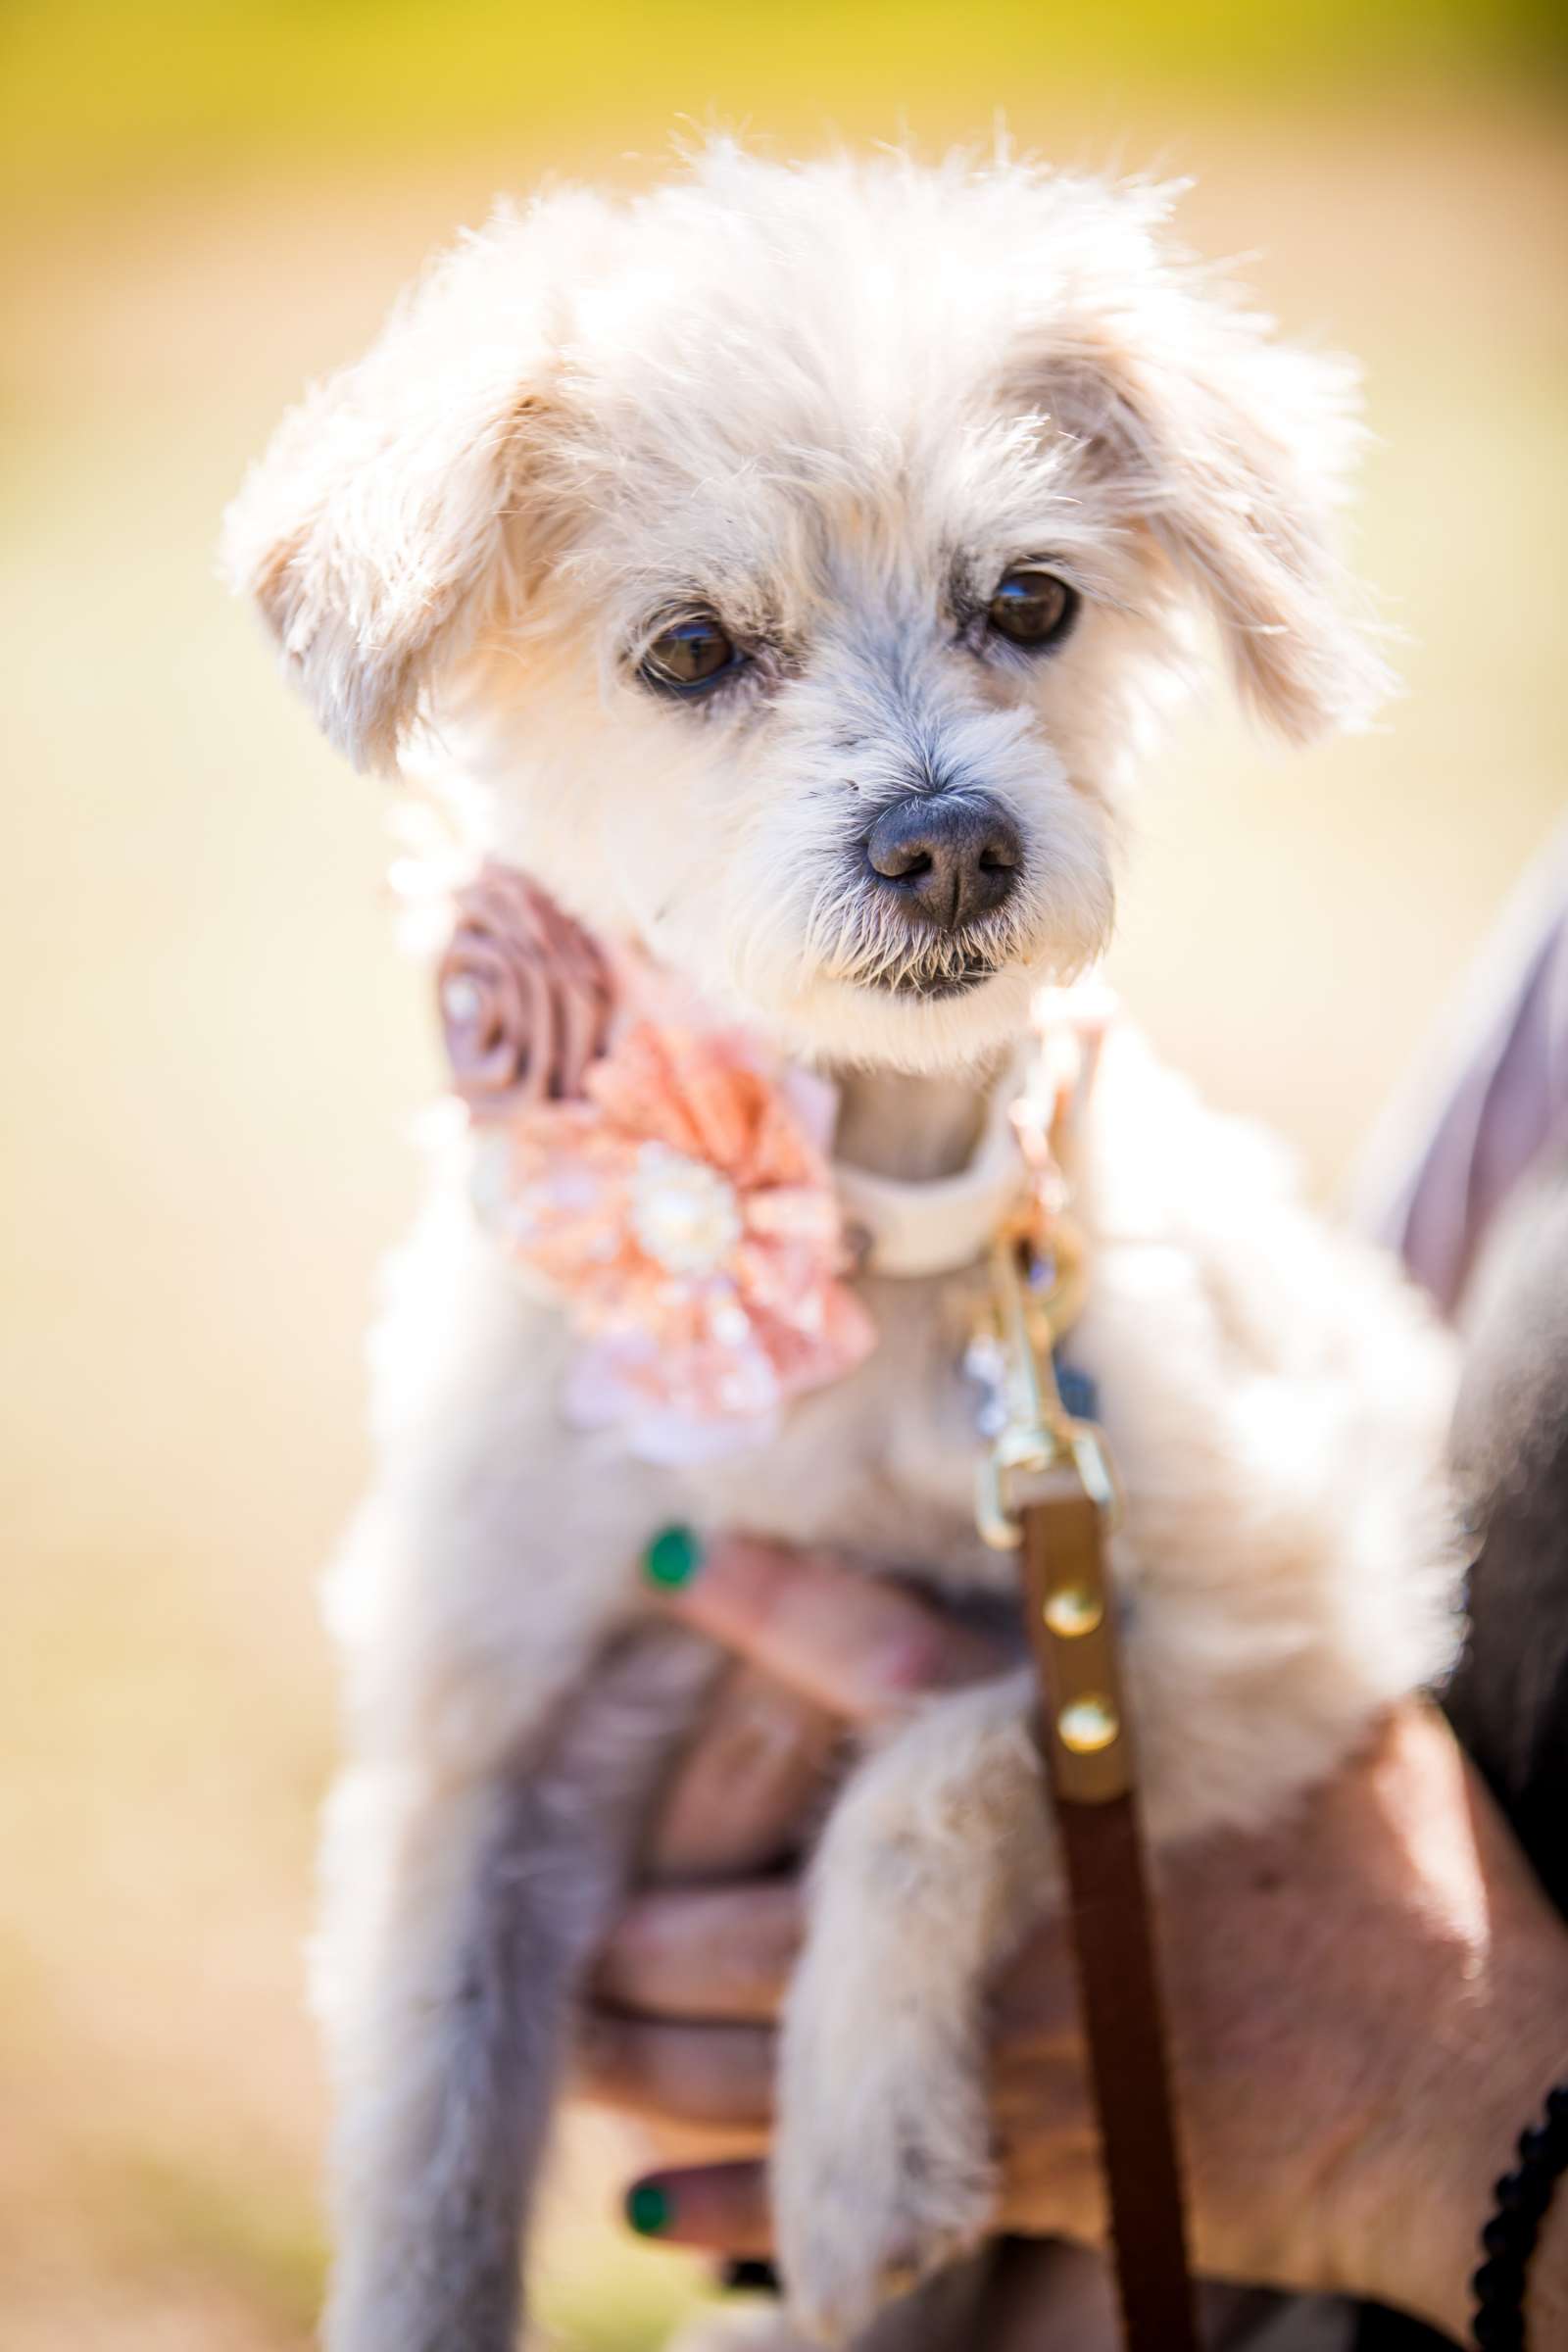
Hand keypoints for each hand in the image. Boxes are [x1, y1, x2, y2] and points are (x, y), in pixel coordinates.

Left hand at [579, 1536, 1567, 2339]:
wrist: (1473, 2093)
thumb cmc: (1404, 1878)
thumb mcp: (1323, 1713)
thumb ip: (1216, 1626)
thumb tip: (1147, 1511)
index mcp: (1066, 1769)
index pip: (879, 1664)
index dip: (765, 1604)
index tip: (662, 1557)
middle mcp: (997, 1904)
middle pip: (755, 1908)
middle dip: (636, 1908)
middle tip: (549, 1885)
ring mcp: (995, 2045)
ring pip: (761, 2058)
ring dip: (641, 2051)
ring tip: (567, 2024)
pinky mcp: (1018, 2162)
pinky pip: (834, 2189)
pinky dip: (733, 2199)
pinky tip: (654, 2197)